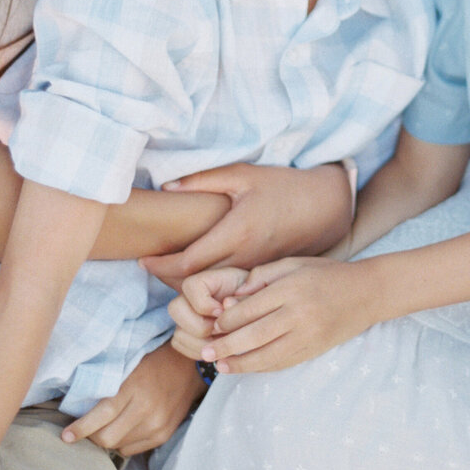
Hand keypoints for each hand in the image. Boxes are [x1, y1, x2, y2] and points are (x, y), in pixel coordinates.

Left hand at [61, 340, 205, 454]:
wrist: (190, 366)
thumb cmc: (153, 360)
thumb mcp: (129, 364)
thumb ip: (108, 384)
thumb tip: (78, 405)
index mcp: (135, 387)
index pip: (102, 415)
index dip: (81, 428)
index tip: (65, 436)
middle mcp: (147, 409)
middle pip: (108, 438)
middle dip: (91, 437)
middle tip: (83, 431)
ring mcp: (157, 425)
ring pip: (118, 446)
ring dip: (107, 439)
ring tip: (105, 426)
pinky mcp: (163, 435)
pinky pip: (132, 449)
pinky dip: (123, 442)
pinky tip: (124, 428)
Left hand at [143, 163, 351, 287]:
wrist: (326, 205)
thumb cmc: (283, 186)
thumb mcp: (244, 174)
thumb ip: (204, 180)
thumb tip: (167, 188)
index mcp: (237, 231)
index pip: (188, 262)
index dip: (161, 266)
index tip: (143, 260)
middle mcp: (245, 257)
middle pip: (197, 285)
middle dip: (169, 281)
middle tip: (152, 268)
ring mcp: (256, 271)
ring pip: (213, 294)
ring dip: (190, 289)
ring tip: (170, 275)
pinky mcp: (265, 278)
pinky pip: (231, 294)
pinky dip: (212, 292)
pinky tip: (201, 280)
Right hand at [168, 264, 251, 360]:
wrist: (257, 312)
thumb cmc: (258, 298)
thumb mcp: (258, 290)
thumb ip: (245, 296)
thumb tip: (225, 304)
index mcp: (208, 279)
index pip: (191, 286)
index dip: (205, 304)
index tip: (224, 310)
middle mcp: (190, 296)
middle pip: (175, 308)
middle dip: (202, 326)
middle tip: (223, 330)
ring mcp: (185, 315)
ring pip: (178, 331)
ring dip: (202, 343)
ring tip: (224, 341)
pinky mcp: (184, 332)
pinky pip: (180, 345)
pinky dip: (197, 351)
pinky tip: (216, 348)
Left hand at [191, 258, 374, 372]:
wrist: (367, 293)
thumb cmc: (327, 274)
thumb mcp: (295, 264)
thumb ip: (263, 275)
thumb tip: (233, 296)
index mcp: (292, 288)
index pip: (250, 308)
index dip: (227, 319)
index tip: (213, 324)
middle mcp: (299, 313)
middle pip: (254, 335)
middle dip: (226, 346)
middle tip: (205, 352)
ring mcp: (308, 334)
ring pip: (267, 355)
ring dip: (240, 363)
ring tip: (219, 366)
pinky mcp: (314, 349)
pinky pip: (282, 362)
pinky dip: (261, 367)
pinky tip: (245, 368)